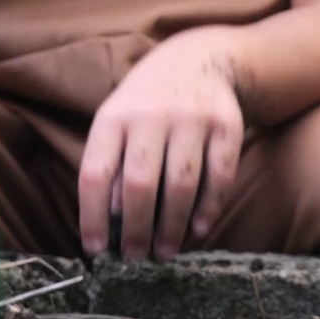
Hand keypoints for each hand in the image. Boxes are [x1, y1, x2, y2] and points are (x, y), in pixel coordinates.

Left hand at [78, 27, 243, 261]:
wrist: (199, 60)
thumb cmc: (148, 105)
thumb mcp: (119, 123)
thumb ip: (112, 165)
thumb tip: (109, 220)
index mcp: (114, 117)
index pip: (96, 174)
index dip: (93, 216)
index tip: (96, 251)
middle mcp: (151, 115)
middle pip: (139, 184)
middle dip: (136, 230)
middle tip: (135, 258)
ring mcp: (192, 119)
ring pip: (181, 185)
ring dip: (172, 226)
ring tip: (165, 253)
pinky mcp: (226, 126)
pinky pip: (219, 176)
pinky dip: (209, 208)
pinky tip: (199, 230)